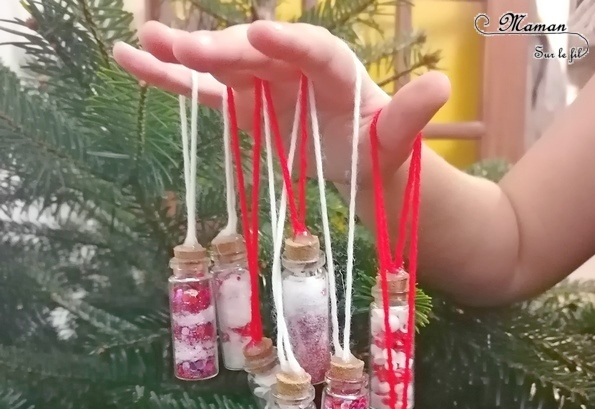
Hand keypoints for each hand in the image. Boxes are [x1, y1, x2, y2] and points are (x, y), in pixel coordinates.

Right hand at [113, 20, 449, 186]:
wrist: (360, 164)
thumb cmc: (379, 152)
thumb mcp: (396, 142)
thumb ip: (408, 117)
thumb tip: (441, 87)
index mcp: (337, 71)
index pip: (314, 50)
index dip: (289, 43)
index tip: (263, 38)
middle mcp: (295, 67)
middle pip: (257, 54)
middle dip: (224, 50)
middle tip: (190, 49)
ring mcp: (265, 84)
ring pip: (221, 65)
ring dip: (183, 54)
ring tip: (144, 42)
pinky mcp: (244, 106)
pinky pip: (205, 92)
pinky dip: (171, 80)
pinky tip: (133, 60)